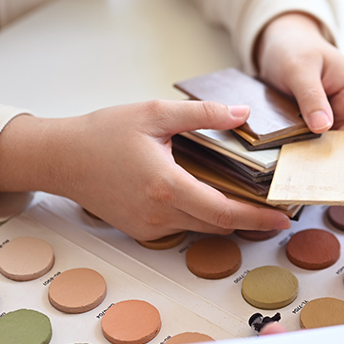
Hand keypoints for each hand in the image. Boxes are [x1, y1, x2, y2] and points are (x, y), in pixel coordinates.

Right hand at [0, 100, 291, 239]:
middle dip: (249, 219)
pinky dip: (200, 216)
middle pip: (217, 226)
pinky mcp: (140, 230)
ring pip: (200, 228)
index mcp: (166, 187)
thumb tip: (242, 113)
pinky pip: (181, 227)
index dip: (257, 217)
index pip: (224, 212)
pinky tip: (209, 195)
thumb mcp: (155, 113)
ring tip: (249, 199)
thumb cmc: (102, 133)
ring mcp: (148, 227)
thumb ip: (203, 115)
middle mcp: (159, 215)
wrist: (60, 158)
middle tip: (274, 205)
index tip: (283, 217)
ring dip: (225, 218)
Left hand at [254, 12, 343, 165]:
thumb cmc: (294, 47)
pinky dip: (310, 152)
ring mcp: (335, 117)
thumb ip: (311, 97)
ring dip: (323, 156)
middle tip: (318, 168)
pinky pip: (320, 145)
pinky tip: (295, 155)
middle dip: (341, 158)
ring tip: (303, 162)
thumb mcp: (299, 68)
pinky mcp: (319, 125)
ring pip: (337, 148)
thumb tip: (323, 126)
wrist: (280, 43)